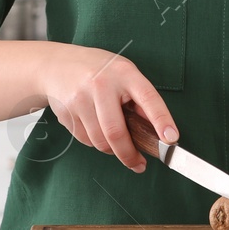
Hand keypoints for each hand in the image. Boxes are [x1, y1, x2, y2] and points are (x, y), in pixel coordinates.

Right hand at [38, 44, 178, 171]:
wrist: (57, 65)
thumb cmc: (100, 70)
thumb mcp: (125, 74)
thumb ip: (140, 99)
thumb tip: (158, 130)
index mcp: (124, 73)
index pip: (148, 98)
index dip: (161, 120)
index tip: (171, 139)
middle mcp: (101, 85)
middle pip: (116, 132)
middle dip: (129, 155)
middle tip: (139, 164)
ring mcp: (80, 99)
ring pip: (100, 141)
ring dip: (112, 151)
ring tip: (118, 145)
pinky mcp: (66, 113)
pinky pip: (86, 140)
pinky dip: (95, 142)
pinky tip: (96, 130)